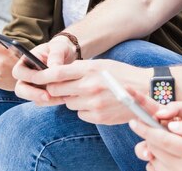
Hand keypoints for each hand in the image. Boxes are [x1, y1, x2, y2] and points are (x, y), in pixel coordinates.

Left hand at [14, 58, 148, 122]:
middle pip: (56, 90)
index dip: (42, 76)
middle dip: (56, 89)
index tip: (35, 76)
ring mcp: (93, 103)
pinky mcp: (98, 116)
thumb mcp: (102, 64)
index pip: (56, 73)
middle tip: (64, 86)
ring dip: (73, 99)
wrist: (146, 91)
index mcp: (90, 69)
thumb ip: (80, 69)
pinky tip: (98, 103)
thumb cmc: (123, 74)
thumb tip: (56, 74)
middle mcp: (89, 86)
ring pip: (68, 103)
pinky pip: (80, 114)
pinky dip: (84, 109)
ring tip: (90, 94)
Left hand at [130, 113, 181, 170]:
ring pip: (152, 159)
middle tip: (152, 125)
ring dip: (152, 147)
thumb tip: (172, 125)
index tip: (133, 121)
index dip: (146, 130)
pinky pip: (153, 169)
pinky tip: (166, 154)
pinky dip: (154, 159)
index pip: (163, 140)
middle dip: (149, 134)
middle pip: (154, 148)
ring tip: (165, 141)